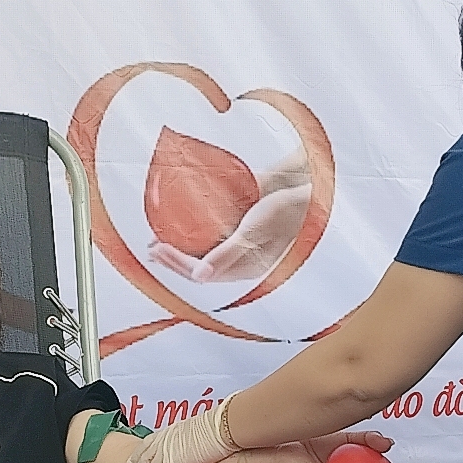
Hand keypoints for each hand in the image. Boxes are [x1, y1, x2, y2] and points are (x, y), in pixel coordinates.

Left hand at [127, 404, 234, 462]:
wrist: (223, 427)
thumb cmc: (219, 426)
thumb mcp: (198, 429)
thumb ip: (191, 437)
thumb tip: (197, 442)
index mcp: (170, 431)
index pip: (148, 443)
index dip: (140, 453)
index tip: (134, 461)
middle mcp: (164, 440)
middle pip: (143, 458)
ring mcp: (165, 452)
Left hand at [148, 184, 311, 283]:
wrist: (310, 187)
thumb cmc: (290, 210)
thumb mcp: (255, 231)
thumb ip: (228, 253)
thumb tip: (200, 275)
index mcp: (246, 267)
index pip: (203, 272)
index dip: (177, 264)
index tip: (157, 250)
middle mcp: (241, 256)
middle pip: (200, 263)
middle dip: (174, 258)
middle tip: (151, 248)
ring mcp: (241, 239)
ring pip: (205, 248)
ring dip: (182, 243)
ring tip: (160, 237)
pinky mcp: (242, 222)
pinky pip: (214, 229)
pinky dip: (196, 226)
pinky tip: (182, 218)